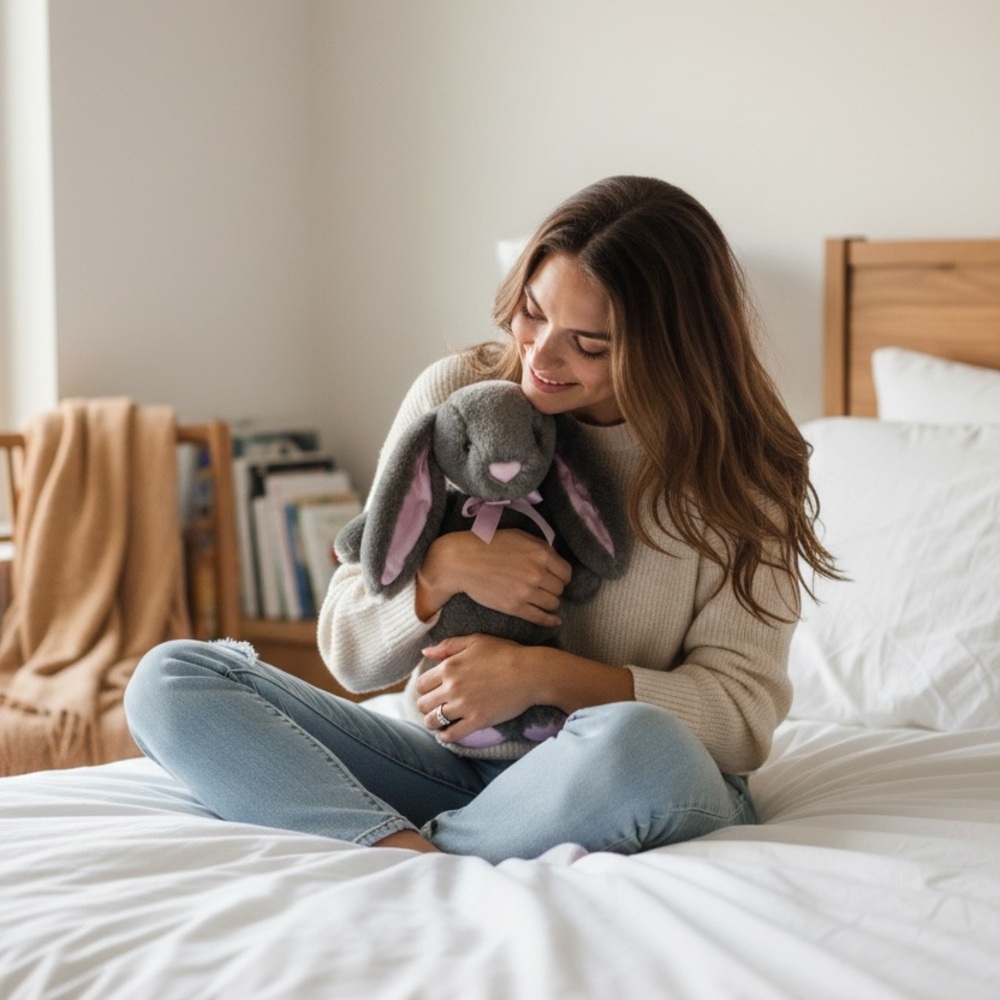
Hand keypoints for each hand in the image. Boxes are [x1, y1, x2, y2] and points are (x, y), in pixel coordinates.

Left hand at [414, 634, 537, 742]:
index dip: (425, 689)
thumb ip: (448, 646)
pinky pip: (451, 734)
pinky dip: (446, 736)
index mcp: (449, 666)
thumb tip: (425, 653)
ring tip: (440, 721)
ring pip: (432, 721)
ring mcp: (464, 705)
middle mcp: (452, 687)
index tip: (432, 692)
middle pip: (423, 704)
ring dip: (433, 722)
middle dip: (426, 706)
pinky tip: (449, 732)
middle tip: (435, 707)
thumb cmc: (506, 653)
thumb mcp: (476, 641)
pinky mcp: (477, 720)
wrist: (531, 672)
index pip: (421, 684)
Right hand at [415, 529, 571, 626]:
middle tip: (545, 588)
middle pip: (560, 589)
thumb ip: (540, 547)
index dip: (561, 576)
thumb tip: (555, 559)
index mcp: (541, 553)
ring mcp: (526, 592)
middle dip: (554, 588)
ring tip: (541, 599)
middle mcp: (537, 573)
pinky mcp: (514, 607)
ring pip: (553, 604)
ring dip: (550, 602)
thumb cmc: (488, 544)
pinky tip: (554, 621)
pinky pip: (540, 617)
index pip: (566, 572)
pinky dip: (549, 620)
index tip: (555, 577)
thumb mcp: (519, 536)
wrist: (462, 561)